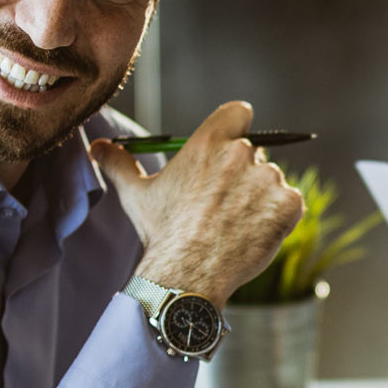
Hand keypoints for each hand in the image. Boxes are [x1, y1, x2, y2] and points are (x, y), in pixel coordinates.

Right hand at [88, 100, 303, 303]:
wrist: (187, 274)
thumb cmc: (162, 234)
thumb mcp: (136, 194)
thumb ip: (119, 164)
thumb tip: (96, 147)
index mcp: (208, 142)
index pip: (239, 113)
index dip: (237, 129)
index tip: (231, 148)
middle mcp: (241, 154)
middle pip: (254, 152)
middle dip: (243, 175)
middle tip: (222, 206)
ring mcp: (268, 179)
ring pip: (272, 181)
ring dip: (261, 199)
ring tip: (234, 226)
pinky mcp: (288, 205)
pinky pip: (291, 204)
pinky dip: (279, 218)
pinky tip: (254, 235)